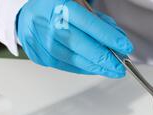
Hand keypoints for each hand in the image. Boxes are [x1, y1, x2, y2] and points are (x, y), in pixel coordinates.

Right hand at [17, 0, 133, 77]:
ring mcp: (41, 42)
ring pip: (75, 60)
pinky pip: (68, 66)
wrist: (27, 14)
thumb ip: (100, 21)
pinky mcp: (40, 56)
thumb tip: (119, 39)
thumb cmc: (57, 9)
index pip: (89, 24)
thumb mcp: (79, 5)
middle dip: (105, 59)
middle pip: (82, 46)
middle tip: (121, 67)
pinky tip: (96, 68)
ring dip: (98, 67)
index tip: (125, 46)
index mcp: (58, 6)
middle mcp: (47, 24)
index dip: (109, 37)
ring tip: (113, 70)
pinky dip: (85, 68)